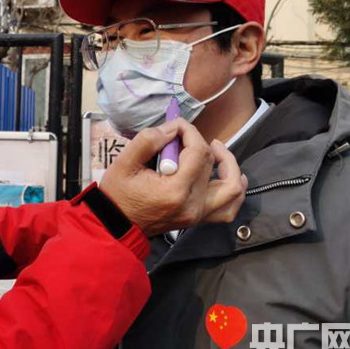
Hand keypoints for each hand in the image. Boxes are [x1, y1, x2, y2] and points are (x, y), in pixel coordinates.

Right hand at [99, 118, 246, 236]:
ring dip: (229, 164)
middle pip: (211, 164)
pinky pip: (228, 208)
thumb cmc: (118, 194)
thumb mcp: (124, 163)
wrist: (116, 224)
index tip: (176, 124)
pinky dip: (233, 189)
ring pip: (233, 187)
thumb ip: (148, 140)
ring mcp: (198, 214)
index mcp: (175, 191)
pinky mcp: (198, 218)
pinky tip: (226, 175)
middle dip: (199, 143)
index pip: (198, 152)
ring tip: (215, 150)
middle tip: (181, 137)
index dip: (190, 132)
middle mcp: (193, 204)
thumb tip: (172, 129)